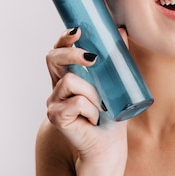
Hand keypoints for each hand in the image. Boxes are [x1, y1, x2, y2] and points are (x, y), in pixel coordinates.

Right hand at [45, 28, 127, 166]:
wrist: (110, 144)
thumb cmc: (111, 115)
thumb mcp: (115, 82)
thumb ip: (115, 59)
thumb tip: (121, 31)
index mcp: (68, 76)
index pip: (59, 51)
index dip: (64, 38)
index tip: (78, 30)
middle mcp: (57, 87)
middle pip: (53, 58)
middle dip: (72, 53)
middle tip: (93, 58)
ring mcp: (54, 102)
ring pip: (70, 82)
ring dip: (92, 93)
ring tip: (101, 108)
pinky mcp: (56, 116)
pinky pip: (76, 102)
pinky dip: (91, 109)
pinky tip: (94, 119)